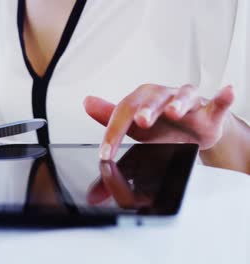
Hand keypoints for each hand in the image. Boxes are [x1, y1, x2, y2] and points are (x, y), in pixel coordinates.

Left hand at [84, 84, 233, 159]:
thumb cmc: (159, 126)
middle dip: (147, 110)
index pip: (123, 112)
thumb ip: (109, 120)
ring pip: (184, 97)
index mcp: (141, 100)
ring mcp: (187, 102)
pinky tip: (227, 91)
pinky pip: (217, 102)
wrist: (190, 131)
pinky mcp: (209, 110)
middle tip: (141, 121)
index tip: (106, 152)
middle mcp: (162, 96)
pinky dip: (223, 97)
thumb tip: (86, 103)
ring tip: (175, 111)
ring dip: (179, 103)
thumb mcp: (132, 126)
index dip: (114, 132)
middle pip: (153, 99)